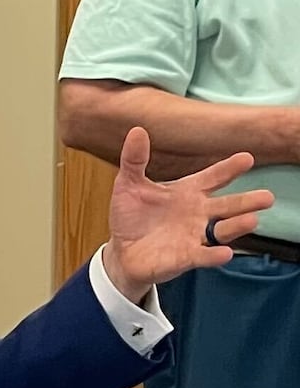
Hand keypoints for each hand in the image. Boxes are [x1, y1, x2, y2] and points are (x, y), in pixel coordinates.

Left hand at [104, 127, 274, 302]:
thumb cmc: (131, 216)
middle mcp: (198, 213)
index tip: (247, 158)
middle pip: (228, 205)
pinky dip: (214, 255)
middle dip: (247, 201)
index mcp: (188, 192)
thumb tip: (137, 130)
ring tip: (252, 220)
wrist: (121, 251)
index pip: (213, 177)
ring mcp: (194, 235)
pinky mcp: (186, 257)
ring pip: (223, 230)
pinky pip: (204, 256)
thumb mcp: (128, 184)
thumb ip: (135, 160)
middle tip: (267, 197)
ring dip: (237, 226)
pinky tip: (225, 252)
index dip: (229, 168)